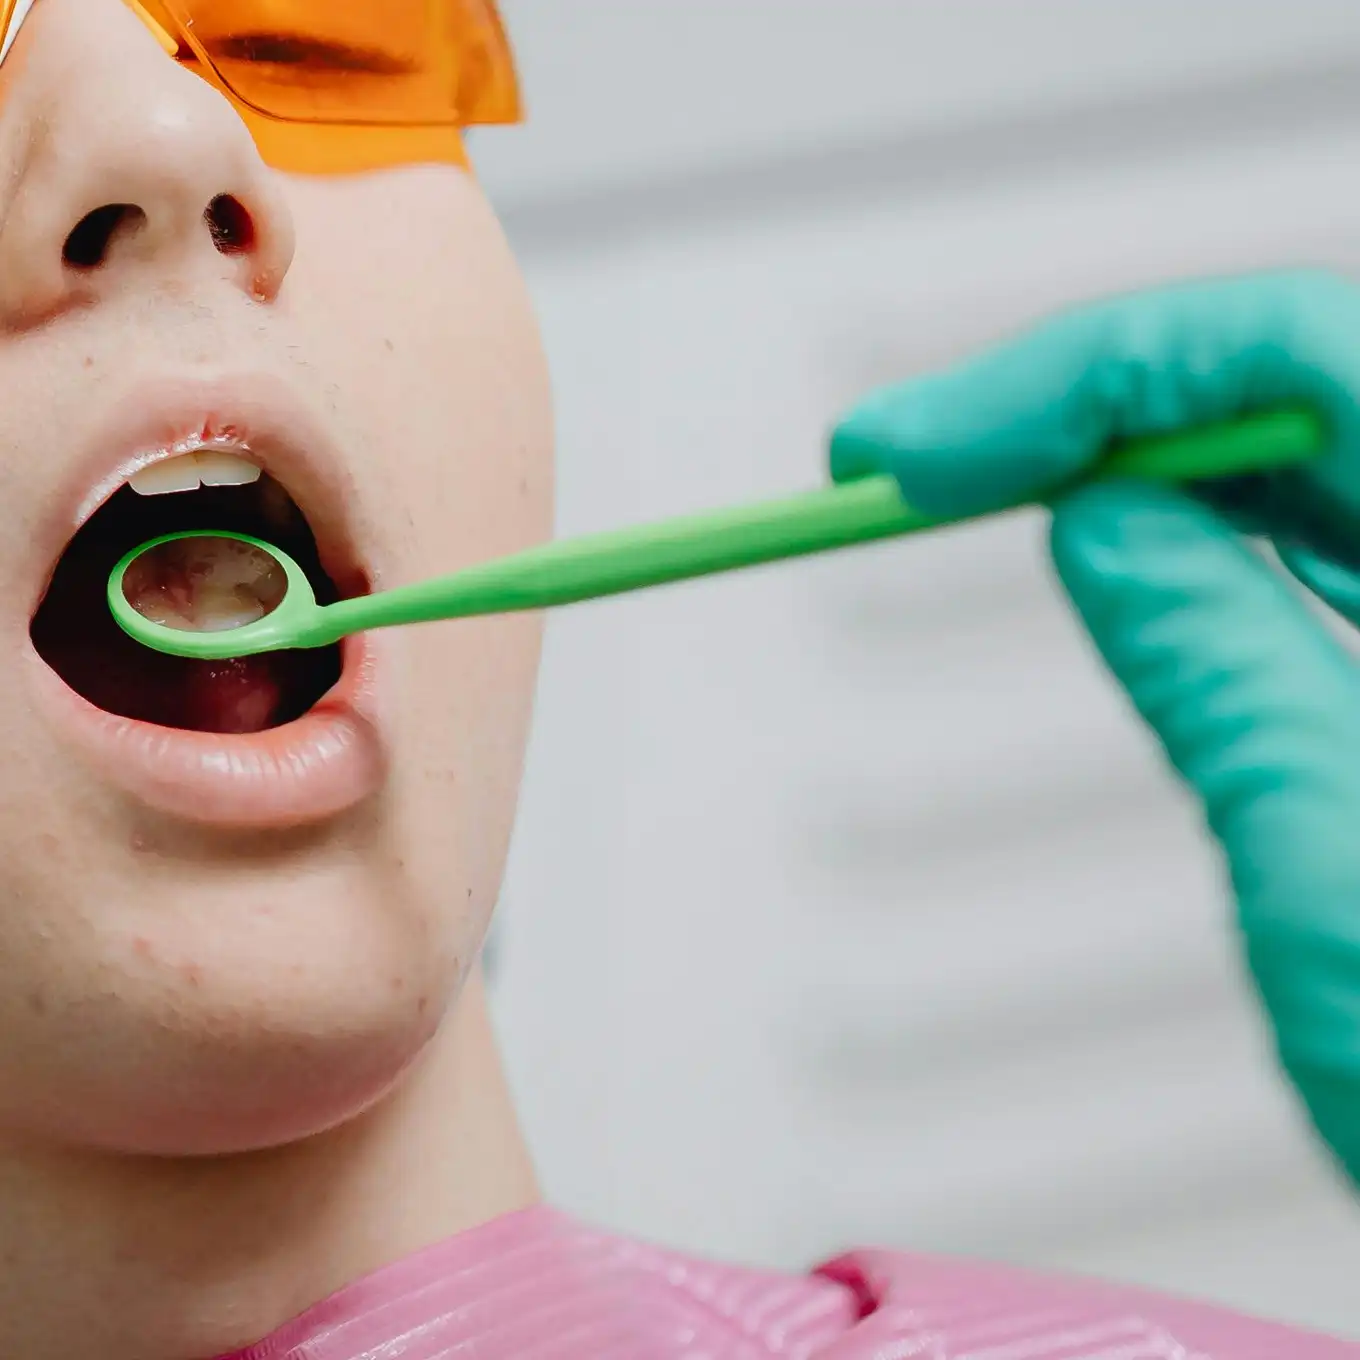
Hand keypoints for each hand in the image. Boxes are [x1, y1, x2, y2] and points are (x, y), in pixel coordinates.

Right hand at [830, 271, 1359, 1184]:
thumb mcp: (1333, 874)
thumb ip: (1218, 668)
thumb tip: (1098, 524)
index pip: (1303, 350)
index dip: (1085, 370)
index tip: (921, 446)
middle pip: (1298, 388)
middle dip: (1086, 402)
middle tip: (915, 457)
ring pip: (1308, 459)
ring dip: (1136, 454)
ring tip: (977, 479)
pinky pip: (1333, 545)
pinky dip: (1211, 529)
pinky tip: (1117, 534)